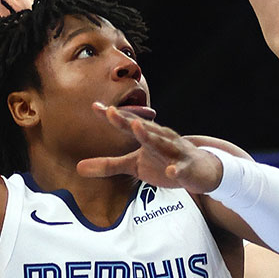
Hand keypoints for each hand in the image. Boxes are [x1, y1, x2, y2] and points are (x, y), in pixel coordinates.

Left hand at [77, 103, 222, 193]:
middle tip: (110, 111)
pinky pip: (180, 169)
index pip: (126, 124)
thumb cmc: (164, 162)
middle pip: (142, 128)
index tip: (94, 106)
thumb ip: (108, 165)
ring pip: (161, 143)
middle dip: (126, 120)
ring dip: (149, 135)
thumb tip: (78, 168)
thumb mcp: (134, 165)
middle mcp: (160, 138)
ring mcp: (174, 152)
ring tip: (136, 126)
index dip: (111, 116)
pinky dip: (176, 170)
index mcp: (147, 135)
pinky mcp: (185, 168)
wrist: (200, 170)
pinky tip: (171, 171)